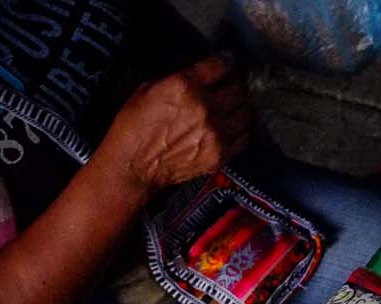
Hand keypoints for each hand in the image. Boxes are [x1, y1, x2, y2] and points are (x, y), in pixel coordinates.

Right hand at [97, 54, 250, 195]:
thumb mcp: (148, 89)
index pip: (221, 65)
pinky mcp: (221, 154)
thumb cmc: (135, 127)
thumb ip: (180, 79)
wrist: (134, 166)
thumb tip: (201, 74)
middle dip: (234, 85)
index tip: (229, 62)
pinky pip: (244, 137)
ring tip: (232, 107)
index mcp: (185, 86)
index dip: (227, 62)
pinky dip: (240, 130)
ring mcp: (217, 133)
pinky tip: (231, 127)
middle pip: (238, 89)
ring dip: (240, 107)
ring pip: (246, 112)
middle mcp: (206, 108)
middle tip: (229, 87)